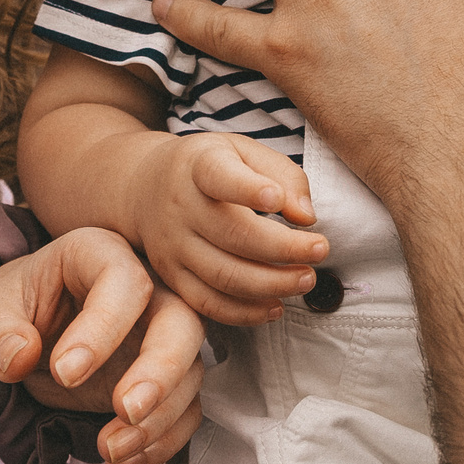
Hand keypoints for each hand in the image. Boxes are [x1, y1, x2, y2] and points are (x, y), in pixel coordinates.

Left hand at [0, 225, 206, 463]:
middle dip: (160, 372)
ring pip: (191, 372)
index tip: (66, 372)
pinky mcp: (166, 381)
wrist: (33, 332)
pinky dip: (162, 443)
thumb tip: (19, 357)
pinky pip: (186, 411)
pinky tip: (123, 460)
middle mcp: (147, 291)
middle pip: (183, 322)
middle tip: (125, 410)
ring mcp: (162, 337)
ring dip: (158, 419)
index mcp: (100, 255)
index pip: (123, 280)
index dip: (102, 328)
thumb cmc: (18, 308)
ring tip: (109, 450)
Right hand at [129, 130, 325, 323]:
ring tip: (306, 279)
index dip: (248, 189)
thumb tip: (306, 217)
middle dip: (283, 249)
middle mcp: (180, 208)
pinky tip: (276, 306)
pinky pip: (209, 304)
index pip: (219, 176)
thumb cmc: (208, 167)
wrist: (144, 188)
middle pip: (232, 235)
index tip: (277, 199)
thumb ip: (283, 174)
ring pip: (223, 276)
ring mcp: (173, 247)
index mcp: (199, 167)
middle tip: (320, 250)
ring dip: (272, 284)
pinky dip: (246, 313)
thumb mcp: (243, 150)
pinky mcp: (173, 277)